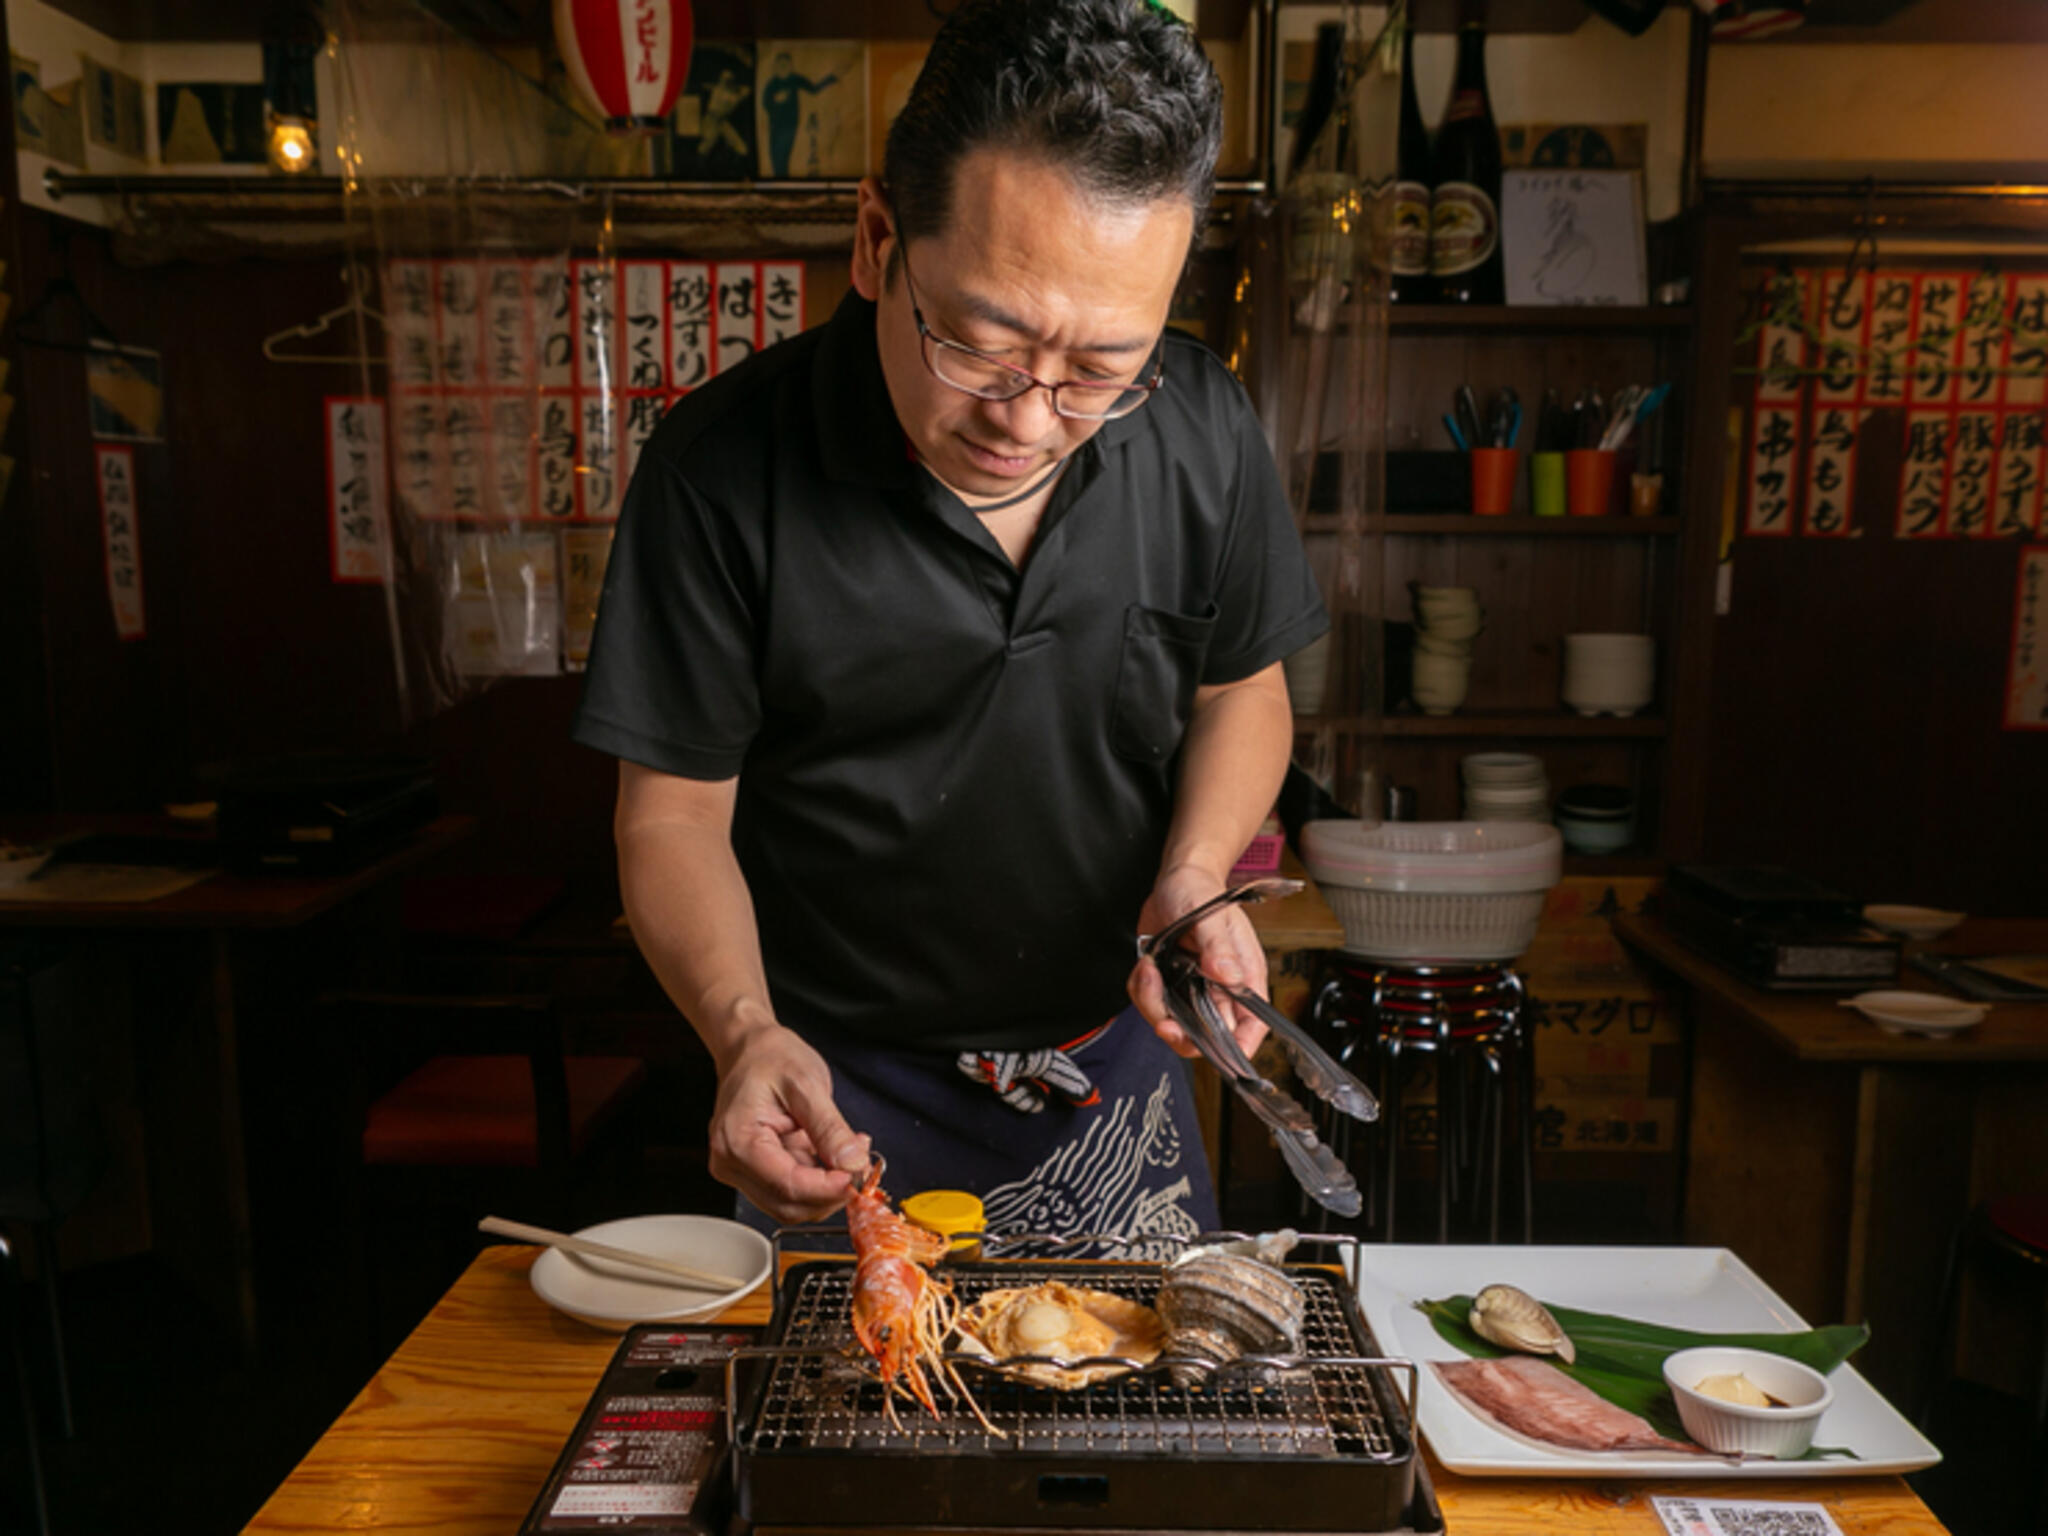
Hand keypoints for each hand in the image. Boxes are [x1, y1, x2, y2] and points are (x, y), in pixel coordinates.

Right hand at [707, 1025, 870, 1224]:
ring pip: (791, 1204)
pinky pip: (790, 1190)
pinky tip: (831, 1152)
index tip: (856, 1176)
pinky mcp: (753, 1171)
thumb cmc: (770, 1058)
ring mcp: (739, 1169)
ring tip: (848, 1151)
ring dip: (826, 1187)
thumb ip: (831, 1128)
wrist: (750, 1049)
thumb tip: (852, 1163)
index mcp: (737, 1139)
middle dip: (830, 1192)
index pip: (787, 1186)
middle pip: (788, 1205)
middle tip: (859, 1164)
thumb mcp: (807, 1085)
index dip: (827, 1188)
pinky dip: (817, 1179)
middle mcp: (730, 1162)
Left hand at [1127, 867, 1271, 1060]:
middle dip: (1183, 1034)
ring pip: (1174, 1023)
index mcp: (1243, 978)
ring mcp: (1192, 989)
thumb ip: (1218, 947)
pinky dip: (1142, 990)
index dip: (1239, 1048)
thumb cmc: (1203, 893)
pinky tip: (1146, 965)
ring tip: (1150, 970)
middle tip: (1165, 1022)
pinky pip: (1152, 1004)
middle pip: (1208, 1036)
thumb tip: (1226, 975)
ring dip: (1155, 1005)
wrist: (1177, 881)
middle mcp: (1219, 990)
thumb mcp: (1213, 916)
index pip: (1251, 1026)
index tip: (1219, 1054)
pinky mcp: (1168, 984)